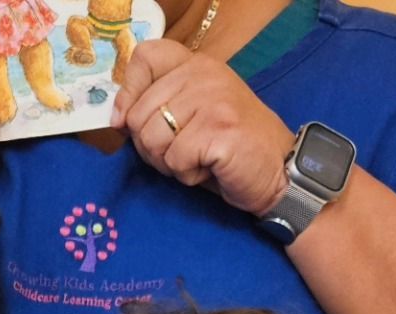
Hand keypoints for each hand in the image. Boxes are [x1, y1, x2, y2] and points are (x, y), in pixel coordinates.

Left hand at [110, 39, 294, 216]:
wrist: (278, 171)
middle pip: (139, 113)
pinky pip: (175, 160)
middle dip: (151, 147)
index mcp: (196, 65)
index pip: (145, 57)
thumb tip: (118, 118)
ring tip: (197, 159)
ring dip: (168, 163)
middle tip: (181, 153)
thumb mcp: (192, 117)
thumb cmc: (229, 149)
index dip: (128, 93)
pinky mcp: (219, 129)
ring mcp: (213, 99)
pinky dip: (187, 175)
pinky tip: (210, 167)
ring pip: (152, 139)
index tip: (127, 121)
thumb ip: (158, 108)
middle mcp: (204, 74)